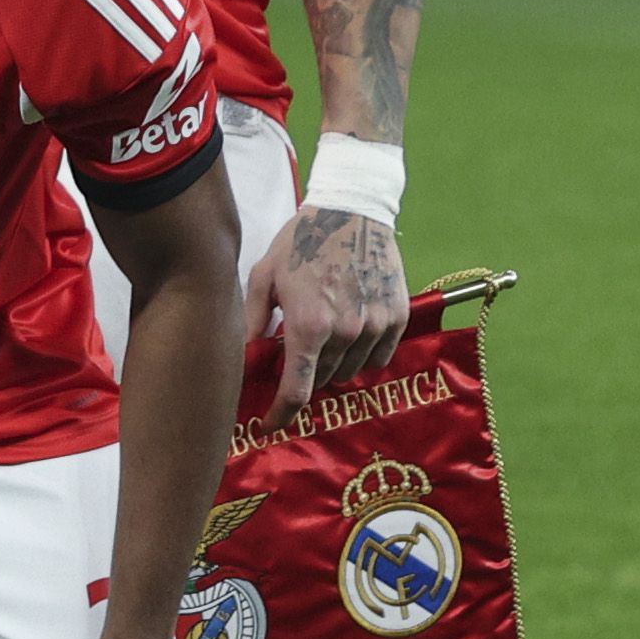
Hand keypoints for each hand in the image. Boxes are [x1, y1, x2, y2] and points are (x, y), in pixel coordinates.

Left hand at [251, 205, 407, 415]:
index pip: (297, 390)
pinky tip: (348, 337)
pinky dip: (363, 356)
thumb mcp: (263, 278)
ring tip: (321, 339)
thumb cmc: (300, 243)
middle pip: (324, 381)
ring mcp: (377, 326)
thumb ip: (251, 323)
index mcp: (308, 326)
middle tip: (293, 360)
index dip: (281, 414)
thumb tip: (241, 360)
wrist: (351, 212)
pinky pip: (380, 357)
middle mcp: (347, 332)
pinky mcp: (398, 317)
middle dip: (305, 378)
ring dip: (334, 367)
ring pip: (352, 372)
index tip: (270, 426)